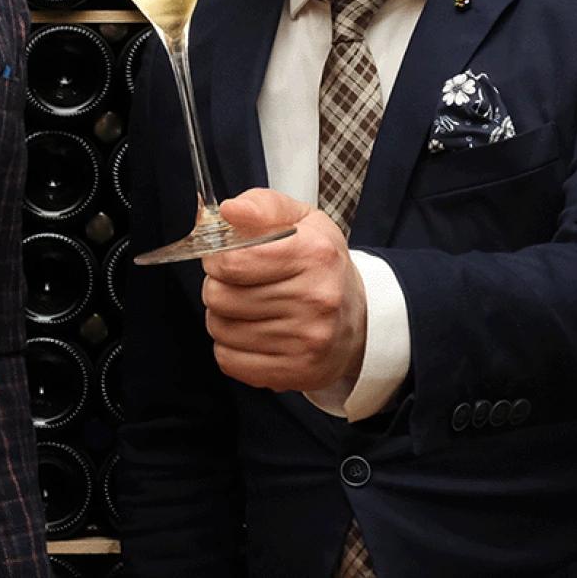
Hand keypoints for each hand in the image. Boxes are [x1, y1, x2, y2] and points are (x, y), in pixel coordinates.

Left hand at [201, 189, 366, 392]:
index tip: (224, 259)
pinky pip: (230, 361)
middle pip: (220, 298)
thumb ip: (261, 205)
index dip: (216, 259)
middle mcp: (315, 299)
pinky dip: (230, 347)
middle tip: (238, 284)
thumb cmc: (321, 264)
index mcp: (313, 255)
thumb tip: (230, 210)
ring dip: (223, 318)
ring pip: (220, 330)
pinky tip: (252, 333)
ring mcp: (308, 341)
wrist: (360, 316)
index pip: (232, 263)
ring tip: (246, 308)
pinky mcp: (298, 372)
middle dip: (218, 287)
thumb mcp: (300, 220)